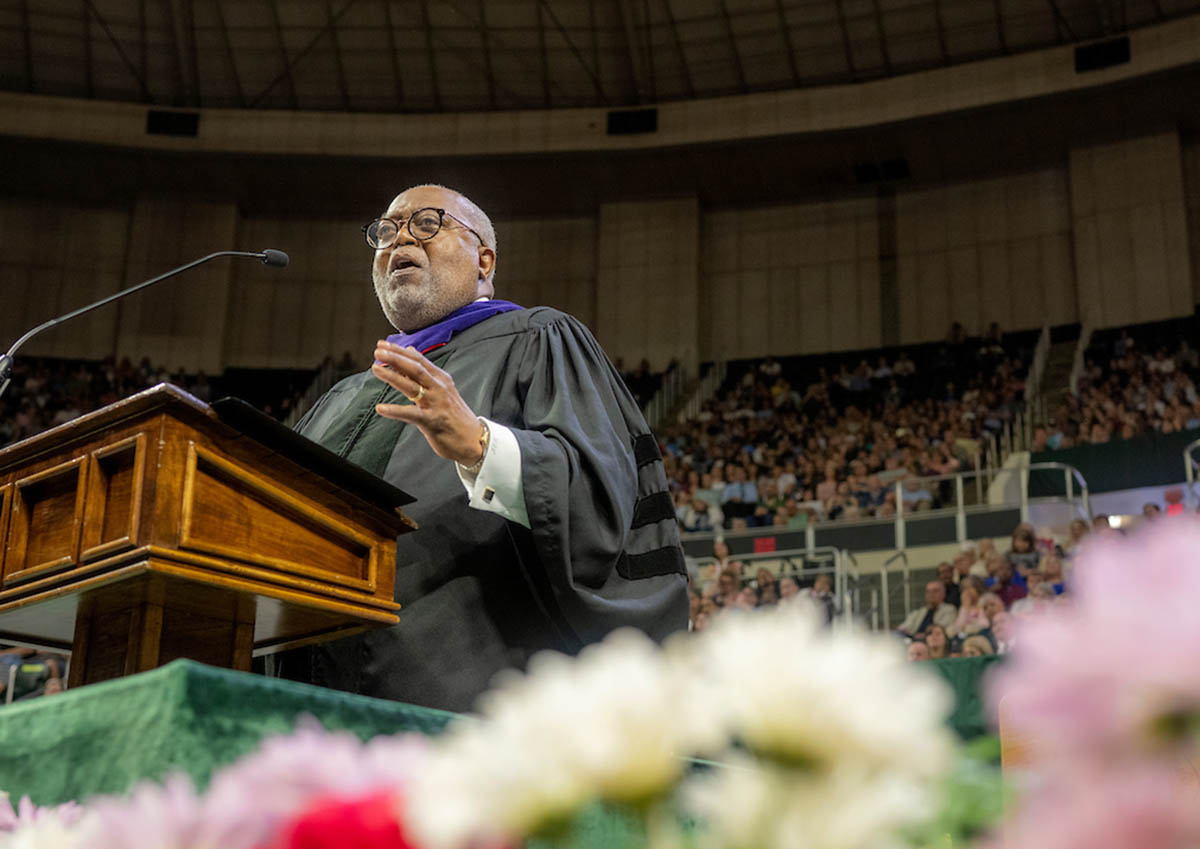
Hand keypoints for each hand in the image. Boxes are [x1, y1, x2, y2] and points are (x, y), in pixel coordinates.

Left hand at [371, 341, 484, 465]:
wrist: (473, 439)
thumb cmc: (454, 414)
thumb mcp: (442, 389)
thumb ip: (425, 371)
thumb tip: (410, 351)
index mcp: (441, 379)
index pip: (418, 360)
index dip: (399, 351)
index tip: (382, 344)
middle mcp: (439, 388)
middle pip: (415, 368)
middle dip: (395, 358)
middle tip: (377, 351)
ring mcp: (436, 404)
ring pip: (412, 386)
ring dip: (392, 376)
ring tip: (376, 369)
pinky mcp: (432, 421)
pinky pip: (411, 414)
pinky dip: (395, 411)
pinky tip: (381, 408)